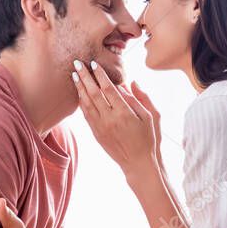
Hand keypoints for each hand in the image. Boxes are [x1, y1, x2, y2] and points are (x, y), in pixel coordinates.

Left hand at [73, 61, 157, 177]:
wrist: (137, 164)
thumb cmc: (148, 139)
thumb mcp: (151, 117)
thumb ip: (141, 98)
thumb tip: (131, 82)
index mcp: (124, 113)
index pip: (108, 89)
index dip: (100, 75)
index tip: (94, 63)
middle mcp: (110, 120)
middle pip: (93, 93)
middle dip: (84, 76)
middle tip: (77, 63)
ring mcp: (101, 128)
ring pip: (86, 104)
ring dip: (79, 88)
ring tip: (74, 75)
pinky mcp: (96, 134)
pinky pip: (86, 115)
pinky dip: (81, 102)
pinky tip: (79, 93)